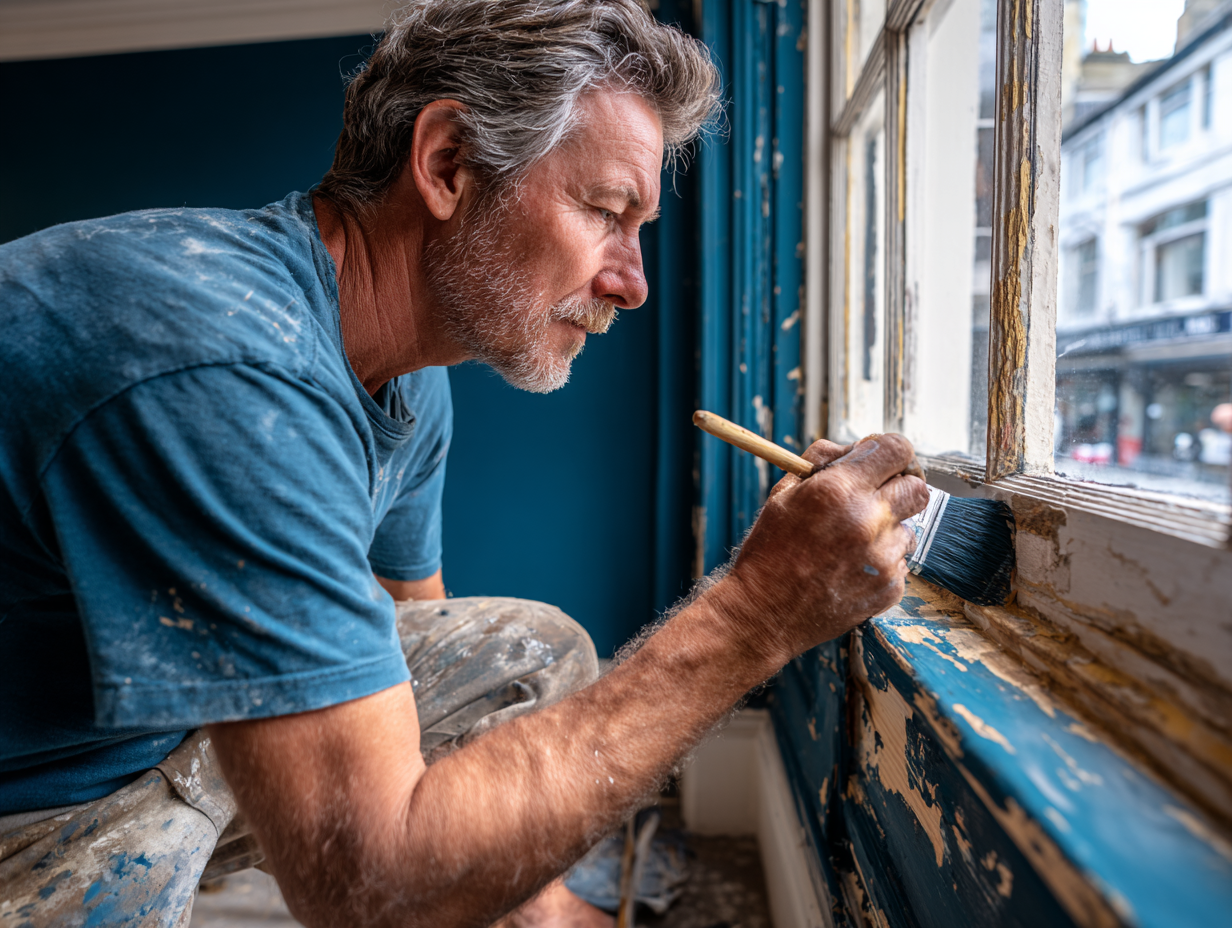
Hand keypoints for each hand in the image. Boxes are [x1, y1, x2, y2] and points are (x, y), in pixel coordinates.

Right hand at [707, 433, 928, 664]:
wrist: (764, 614)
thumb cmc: (769, 552)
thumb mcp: (783, 493)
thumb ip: (821, 460)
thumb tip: (855, 447)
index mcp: (839, 490)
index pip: (897, 449)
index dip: (892, 451)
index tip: (882, 460)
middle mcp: (868, 520)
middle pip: (917, 488)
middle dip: (898, 488)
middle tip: (874, 498)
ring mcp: (883, 557)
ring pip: (908, 529)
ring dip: (887, 530)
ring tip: (850, 544)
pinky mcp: (890, 587)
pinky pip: (900, 563)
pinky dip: (880, 562)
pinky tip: (848, 570)